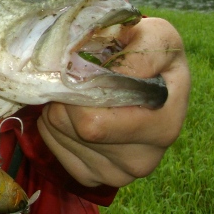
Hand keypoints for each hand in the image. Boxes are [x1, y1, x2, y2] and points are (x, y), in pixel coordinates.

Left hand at [37, 17, 189, 187]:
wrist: (150, 74)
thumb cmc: (151, 51)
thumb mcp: (155, 36)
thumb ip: (137, 54)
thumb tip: (107, 75)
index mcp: (161, 127)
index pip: (91, 121)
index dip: (76, 88)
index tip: (80, 64)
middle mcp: (142, 160)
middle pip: (71, 127)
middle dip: (65, 93)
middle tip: (76, 73)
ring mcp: (116, 173)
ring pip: (57, 132)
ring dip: (58, 104)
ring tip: (79, 90)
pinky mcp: (92, 176)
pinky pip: (52, 143)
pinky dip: (53, 122)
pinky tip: (72, 109)